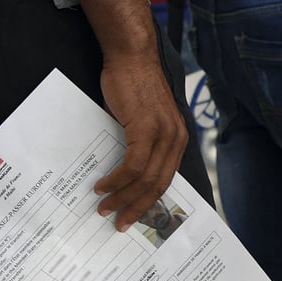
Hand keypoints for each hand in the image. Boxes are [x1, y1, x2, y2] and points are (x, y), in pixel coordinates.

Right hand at [93, 54, 188, 230]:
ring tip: (104, 207)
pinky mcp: (147, 128)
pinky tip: (103, 186)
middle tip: (119, 223)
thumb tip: (124, 172)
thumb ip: (140, 144)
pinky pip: (133, 165)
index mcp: (178, 139)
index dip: (150, 201)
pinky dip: (117, 179)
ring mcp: (164, 134)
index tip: (134, 216)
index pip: (166, 179)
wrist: (131, 57)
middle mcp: (176, 139)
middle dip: (137, 207)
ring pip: (146, 178)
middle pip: (159, 185)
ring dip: (123, 197)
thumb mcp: (141, 120)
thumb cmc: (132, 86)